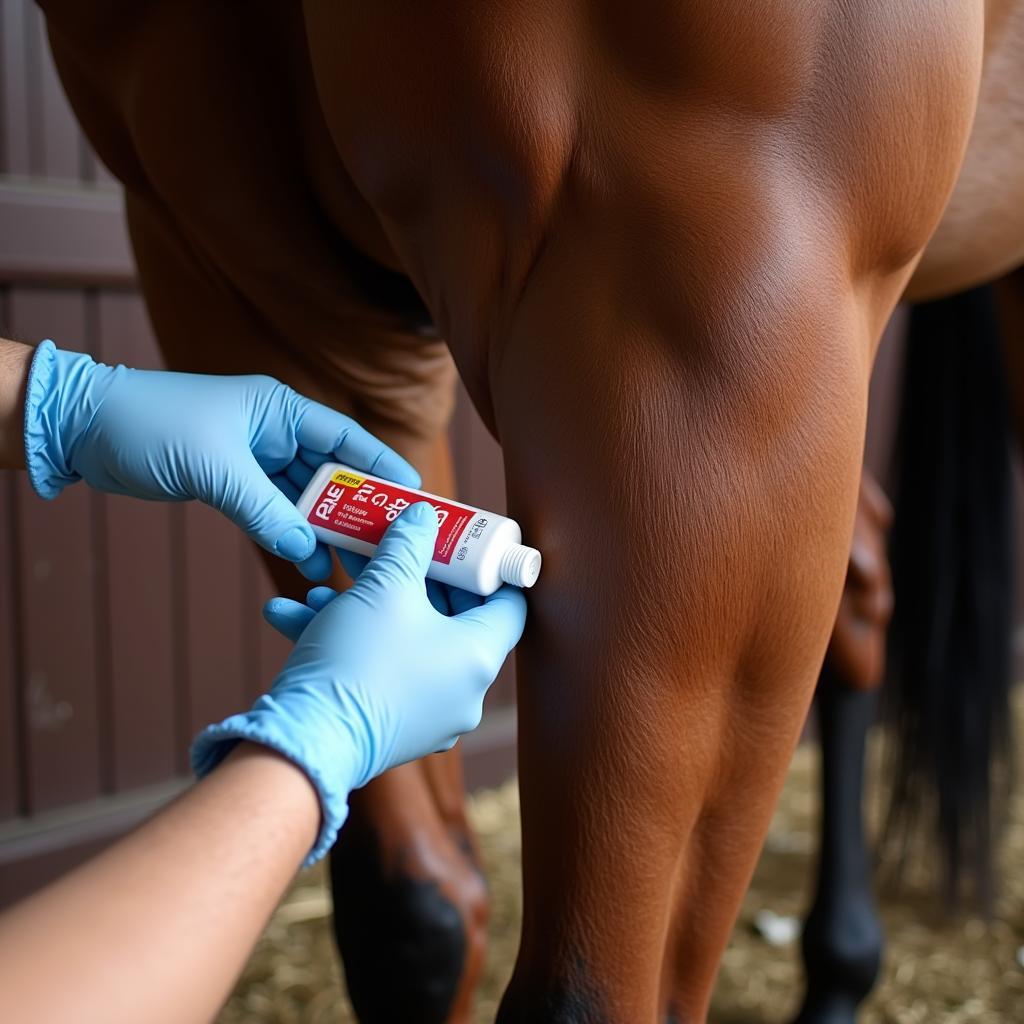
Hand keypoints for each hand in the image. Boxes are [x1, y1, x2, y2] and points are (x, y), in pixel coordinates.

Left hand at [23, 340, 417, 577]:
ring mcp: (254, 459)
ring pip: (303, 498)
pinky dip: (288, 535)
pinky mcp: (233, 482)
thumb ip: (264, 509)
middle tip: (383, 543)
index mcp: (280, 410)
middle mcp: (273, 432)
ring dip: (321, 530)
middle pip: (331, 473)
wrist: (85, 429)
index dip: (382, 464)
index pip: (346, 438)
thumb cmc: (150, 425)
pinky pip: (274, 512)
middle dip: (355, 508)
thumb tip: (305, 548)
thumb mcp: (215, 468)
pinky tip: (304, 560)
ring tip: (343, 564)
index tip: (412, 493)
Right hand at [191, 502, 527, 862]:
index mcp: (479, 657)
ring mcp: (427, 715)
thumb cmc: (359, 660)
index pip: (507, 604)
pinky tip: (291, 615)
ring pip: (401, 643)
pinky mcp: (389, 728)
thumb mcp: (385, 586)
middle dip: (408, 580)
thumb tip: (421, 518)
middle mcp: (463, 692)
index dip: (485, 569)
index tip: (461, 546)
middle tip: (389, 552)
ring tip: (322, 586)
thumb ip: (408, 544)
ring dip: (361, 609)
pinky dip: (343, 643)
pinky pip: (376, 672)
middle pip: (448, 619)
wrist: (305, 741)